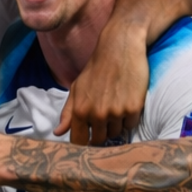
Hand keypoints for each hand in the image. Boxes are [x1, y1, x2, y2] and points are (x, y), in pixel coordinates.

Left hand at [59, 28, 148, 145]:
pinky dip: (129, 118)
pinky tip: (126, 102)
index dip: (83, 142)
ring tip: (115, 105)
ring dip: (115, 125)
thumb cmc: (96, 69)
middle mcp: (97, 114)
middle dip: (100, 133)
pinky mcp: (133, 108)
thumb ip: (68, 113)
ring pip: (116, 133)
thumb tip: (58, 132)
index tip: (87, 139)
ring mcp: (116, 112)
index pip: (79, 141)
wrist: (119, 49)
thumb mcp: (77, 88)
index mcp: (80, 110)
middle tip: (104, 117)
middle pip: (99, 140)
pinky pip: (130, 125)